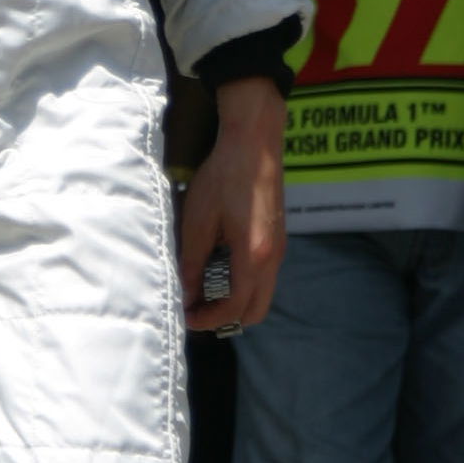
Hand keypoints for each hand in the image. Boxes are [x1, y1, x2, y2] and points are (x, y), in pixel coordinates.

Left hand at [177, 77, 286, 331]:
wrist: (254, 143)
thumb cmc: (225, 177)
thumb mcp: (199, 221)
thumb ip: (192, 262)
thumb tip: (185, 294)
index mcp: (254, 257)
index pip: (235, 308)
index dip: (208, 319)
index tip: (186, 316)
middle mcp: (272, 259)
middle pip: (254, 311)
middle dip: (225, 317)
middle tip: (196, 308)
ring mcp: (278, 250)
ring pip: (260, 294)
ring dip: (234, 300)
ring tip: (202, 287)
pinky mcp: (276, 239)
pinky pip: (263, 276)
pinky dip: (242, 283)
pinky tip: (217, 265)